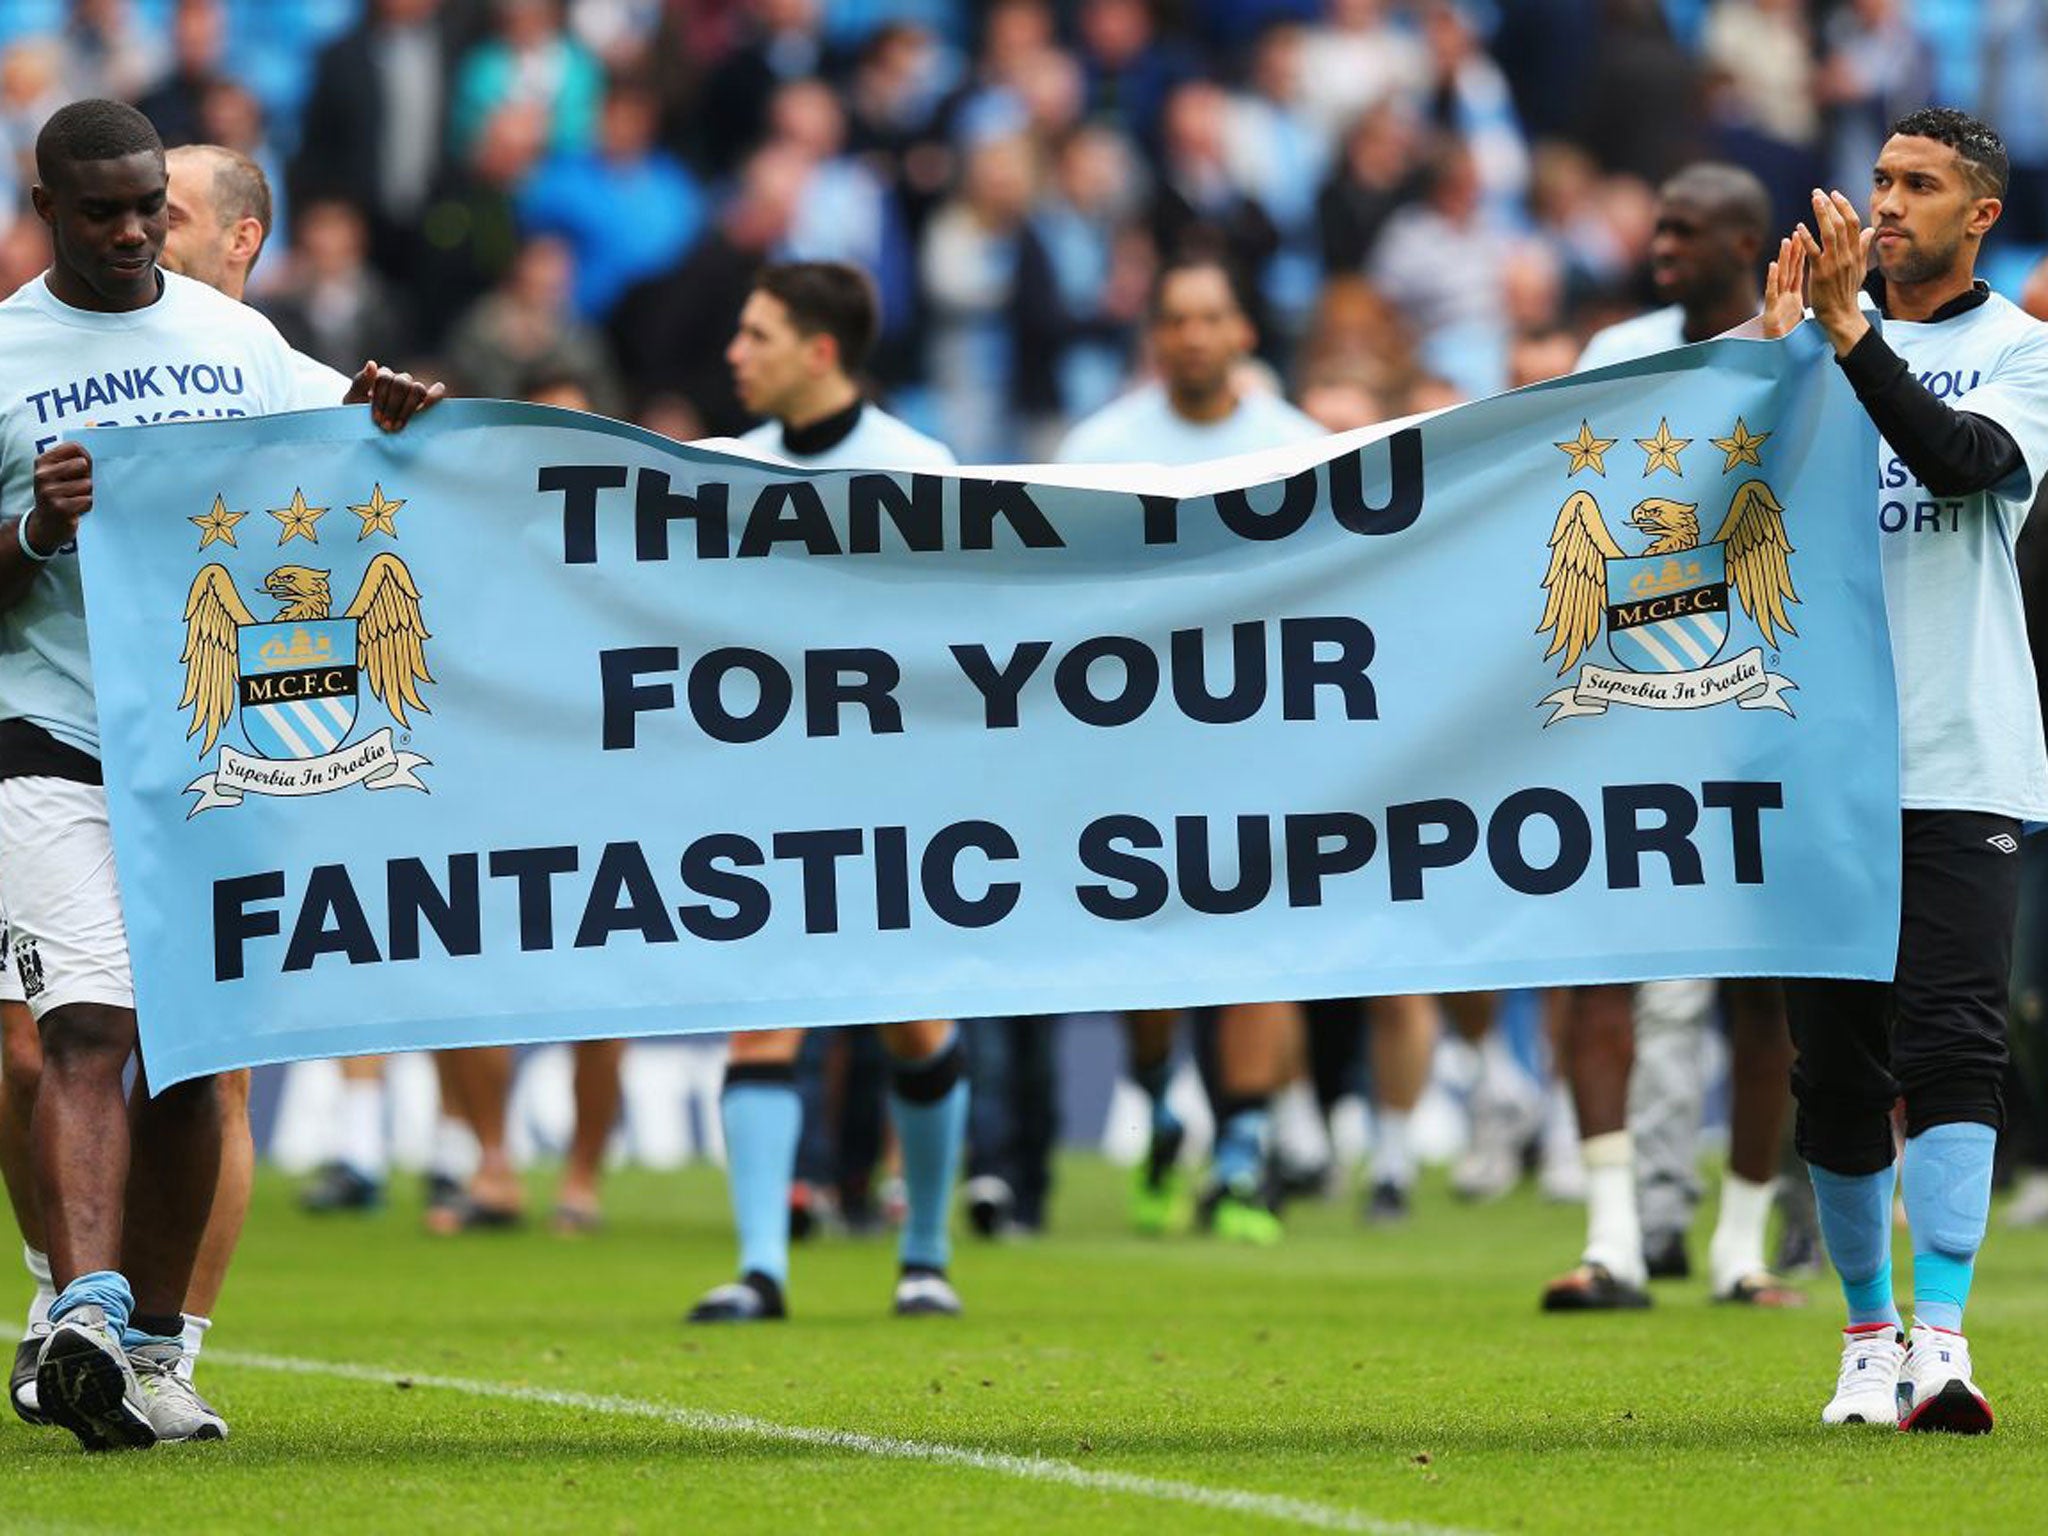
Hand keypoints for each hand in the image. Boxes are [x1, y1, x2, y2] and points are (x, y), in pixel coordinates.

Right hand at [28, 440, 91, 553]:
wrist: (47, 524)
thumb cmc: (59, 494)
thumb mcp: (59, 474)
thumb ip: (74, 460)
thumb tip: (89, 456)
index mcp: (43, 462)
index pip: (74, 447)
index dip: (85, 457)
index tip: (81, 468)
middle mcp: (42, 475)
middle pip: (82, 464)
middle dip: (86, 476)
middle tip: (77, 487)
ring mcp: (49, 492)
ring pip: (87, 484)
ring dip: (87, 493)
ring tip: (75, 499)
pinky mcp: (59, 507)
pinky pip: (87, 500)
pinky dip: (86, 506)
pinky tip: (75, 509)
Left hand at [346, 360, 446, 431]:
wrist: (367, 433)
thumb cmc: (357, 415)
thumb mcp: (352, 400)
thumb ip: (360, 382)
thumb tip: (372, 364)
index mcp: (381, 377)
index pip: (385, 378)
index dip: (381, 398)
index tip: (376, 419)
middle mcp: (399, 380)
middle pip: (402, 383)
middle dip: (393, 406)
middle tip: (386, 426)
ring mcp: (413, 390)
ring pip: (417, 389)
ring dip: (409, 408)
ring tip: (399, 426)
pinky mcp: (427, 401)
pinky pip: (437, 392)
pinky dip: (435, 396)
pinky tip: (427, 407)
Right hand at [1761, 232, 1807, 338]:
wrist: (1782, 358)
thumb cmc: (1790, 339)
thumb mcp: (1799, 315)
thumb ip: (1803, 301)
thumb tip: (1814, 289)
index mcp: (1792, 297)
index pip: (1799, 271)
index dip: (1803, 253)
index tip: (1808, 235)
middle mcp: (1783, 298)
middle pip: (1790, 271)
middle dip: (1794, 251)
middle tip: (1799, 230)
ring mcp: (1777, 305)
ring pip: (1780, 278)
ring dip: (1783, 259)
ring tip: (1787, 241)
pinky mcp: (1771, 315)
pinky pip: (1772, 294)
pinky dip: (1772, 279)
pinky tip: (1772, 266)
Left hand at [1799, 188, 1873, 356]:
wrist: (1842, 315)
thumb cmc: (1848, 292)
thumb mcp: (1860, 268)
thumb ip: (1864, 248)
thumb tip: (1870, 230)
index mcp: (1857, 253)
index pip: (1853, 223)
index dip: (1844, 206)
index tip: (1834, 194)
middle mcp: (1848, 255)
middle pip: (1842, 224)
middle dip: (1830, 206)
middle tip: (1818, 192)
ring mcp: (1835, 264)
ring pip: (1830, 233)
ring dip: (1821, 214)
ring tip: (1812, 200)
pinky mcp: (1822, 273)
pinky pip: (1814, 252)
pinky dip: (1807, 238)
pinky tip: (1799, 227)